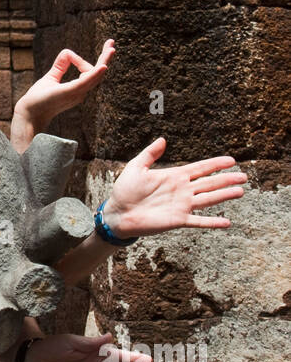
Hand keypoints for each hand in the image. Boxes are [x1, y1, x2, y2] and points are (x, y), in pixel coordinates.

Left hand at [11, 40, 114, 145]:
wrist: (29, 113)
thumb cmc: (39, 99)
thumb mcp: (51, 78)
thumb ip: (60, 66)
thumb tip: (67, 52)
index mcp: (78, 88)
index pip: (91, 72)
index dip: (85, 60)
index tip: (69, 56)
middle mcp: (80, 91)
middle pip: (98, 73)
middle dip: (105, 57)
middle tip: (112, 42)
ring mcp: (77, 92)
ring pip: (95, 75)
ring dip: (104, 61)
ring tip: (112, 49)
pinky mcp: (70, 92)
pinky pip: (85, 81)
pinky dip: (94, 74)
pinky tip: (102, 67)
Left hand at [103, 137, 246, 237]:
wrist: (118, 213)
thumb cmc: (125, 190)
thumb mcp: (136, 167)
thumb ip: (150, 154)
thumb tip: (163, 139)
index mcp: (175, 176)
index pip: (200, 168)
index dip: (215, 164)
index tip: (232, 160)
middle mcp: (182, 190)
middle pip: (209, 183)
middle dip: (227, 179)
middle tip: (244, 176)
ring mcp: (182, 206)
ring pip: (208, 199)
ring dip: (224, 195)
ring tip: (240, 191)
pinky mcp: (177, 220)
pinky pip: (198, 221)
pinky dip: (212, 222)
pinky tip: (227, 222)